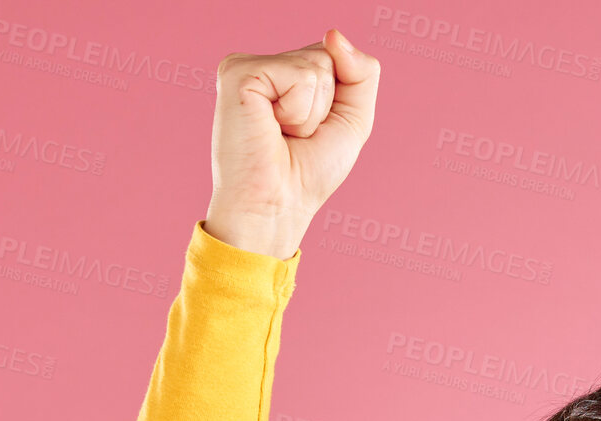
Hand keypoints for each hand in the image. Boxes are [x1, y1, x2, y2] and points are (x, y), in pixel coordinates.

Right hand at [203, 29, 381, 259]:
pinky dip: (299, 111)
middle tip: (295, 136)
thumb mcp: (352, 121)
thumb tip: (334, 35)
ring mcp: (247, 65)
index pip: (334, 58)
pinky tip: (272, 127)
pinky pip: (300, 76)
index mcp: (284, 74)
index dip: (338, 102)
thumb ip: (362, 74)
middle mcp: (263, 65)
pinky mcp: (239, 72)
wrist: (277, 206)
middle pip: (327, 58)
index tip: (311, 132)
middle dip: (327, 106)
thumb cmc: (308, 172)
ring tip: (283, 134)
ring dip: (312, 113)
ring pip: (317, 66)